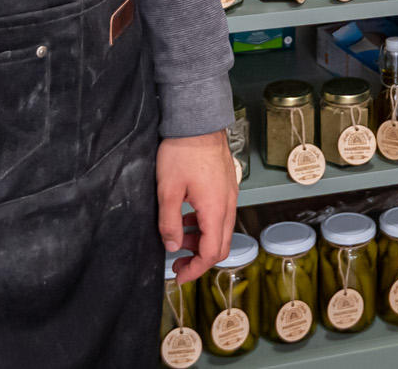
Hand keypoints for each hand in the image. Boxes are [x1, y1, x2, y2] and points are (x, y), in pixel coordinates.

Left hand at [158, 130, 237, 282]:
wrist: (198, 121)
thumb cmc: (182, 152)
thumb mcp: (167, 190)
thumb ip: (170, 223)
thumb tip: (173, 247)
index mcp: (215, 210)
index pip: (211, 253)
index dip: (195, 269)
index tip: (178, 276)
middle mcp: (228, 205)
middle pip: (221, 246)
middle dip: (199, 260)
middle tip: (178, 264)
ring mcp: (230, 195)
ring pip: (222, 231)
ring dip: (202, 242)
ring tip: (180, 239)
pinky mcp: (227, 186)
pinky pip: (221, 215)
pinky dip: (206, 225)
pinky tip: (188, 217)